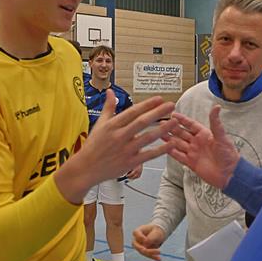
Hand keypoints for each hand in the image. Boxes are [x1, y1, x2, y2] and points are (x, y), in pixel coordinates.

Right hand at [56, 91, 177, 202]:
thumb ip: (108, 107)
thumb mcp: (99, 124)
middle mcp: (120, 136)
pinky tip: (171, 144)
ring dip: (163, 129)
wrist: (86, 168)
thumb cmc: (93, 146)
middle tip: (171, 105)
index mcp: (113, 125)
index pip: (133, 112)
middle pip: (142, 122)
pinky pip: (148, 155)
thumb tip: (110, 92)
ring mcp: (126, 150)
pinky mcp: (130, 162)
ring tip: (175, 122)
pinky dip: (161, 150)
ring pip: (148, 138)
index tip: (159, 99)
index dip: (147, 104)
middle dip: (158, 112)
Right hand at [132, 224, 165, 260]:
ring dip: (151, 255)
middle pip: (137, 245)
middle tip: (152, 251)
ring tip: (159, 257)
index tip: (145, 240)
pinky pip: (147, 255)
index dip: (140, 237)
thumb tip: (146, 243)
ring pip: (142, 252)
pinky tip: (159, 259)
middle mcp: (137, 239)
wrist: (158, 235)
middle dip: (144, 250)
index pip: (135, 233)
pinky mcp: (144, 251)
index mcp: (138, 231)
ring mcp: (139, 246)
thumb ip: (151, 237)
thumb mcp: (156, 232)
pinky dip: (153, 257)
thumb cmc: (156, 231)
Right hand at [167, 105, 239, 189]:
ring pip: (178, 144)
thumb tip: (217, 107)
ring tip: (159, 133)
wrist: (229, 174)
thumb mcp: (221, 137)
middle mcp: (197, 142)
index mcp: (205, 134)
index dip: (182, 119)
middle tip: (162, 122)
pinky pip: (179, 156)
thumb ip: (216, 122)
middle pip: (182, 133)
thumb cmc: (228, 155)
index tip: (173, 114)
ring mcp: (193, 152)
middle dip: (172, 128)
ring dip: (169, 139)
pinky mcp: (191, 163)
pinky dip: (172, 152)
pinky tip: (164, 148)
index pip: (191, 124)